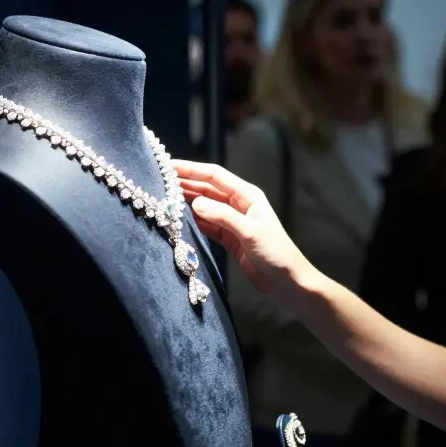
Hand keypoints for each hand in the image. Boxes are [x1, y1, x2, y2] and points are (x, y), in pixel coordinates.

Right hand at [173, 159, 315, 304]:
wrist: (287, 281)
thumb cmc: (276, 253)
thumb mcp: (250, 232)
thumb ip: (223, 216)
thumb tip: (194, 202)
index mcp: (248, 196)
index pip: (215, 176)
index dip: (191, 169)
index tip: (168, 165)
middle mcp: (239, 204)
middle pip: (207, 188)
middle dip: (184, 183)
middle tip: (158, 180)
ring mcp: (233, 221)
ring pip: (204, 206)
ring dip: (185, 201)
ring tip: (162, 196)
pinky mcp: (229, 237)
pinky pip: (206, 224)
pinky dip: (192, 220)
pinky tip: (177, 218)